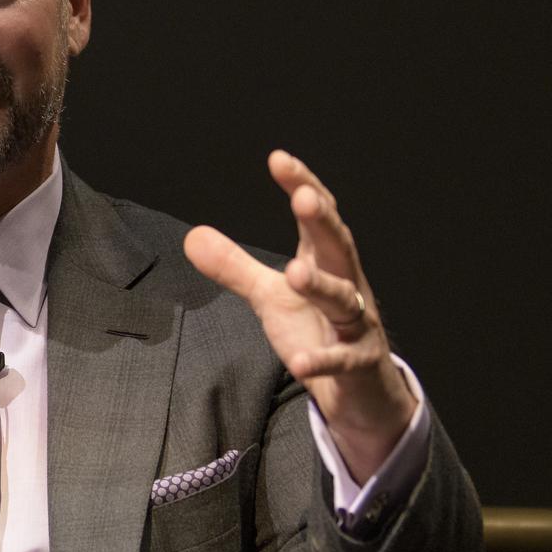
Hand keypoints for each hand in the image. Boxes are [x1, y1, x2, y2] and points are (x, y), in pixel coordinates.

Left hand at [183, 150, 415, 480]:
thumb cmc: (317, 330)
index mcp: (324, 262)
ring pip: (344, 299)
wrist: (359, 392)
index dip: (302, 186)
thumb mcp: (270, 296)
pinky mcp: (360, 364)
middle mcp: (348, 285)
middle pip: (339, 246)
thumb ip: (235, 266)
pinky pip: (344, 359)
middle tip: (303, 197)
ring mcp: (358, 324)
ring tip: (293, 272)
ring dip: (321, 285)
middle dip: (323, 221)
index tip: (279, 159)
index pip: (316, 218)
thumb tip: (191, 236)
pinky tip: (300, 361)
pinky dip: (323, 358)